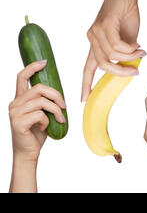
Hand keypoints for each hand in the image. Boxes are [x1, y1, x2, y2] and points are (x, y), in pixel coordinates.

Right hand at [9, 60, 65, 192]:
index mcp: (20, 99)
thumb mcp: (43, 113)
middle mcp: (15, 103)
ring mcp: (14, 112)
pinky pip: (40, 115)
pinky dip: (48, 120)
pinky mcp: (18, 122)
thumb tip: (60, 94)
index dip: (32, 67)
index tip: (44, 62)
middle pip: (38, 88)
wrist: (29, 152)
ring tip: (60, 119)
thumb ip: (46, 102)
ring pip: (41, 101)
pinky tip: (45, 128)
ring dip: (55, 110)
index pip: (21, 77)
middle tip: (64, 105)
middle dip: (55, 94)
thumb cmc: (37, 133)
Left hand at [82, 0, 145, 101]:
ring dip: (130, 57)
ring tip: (141, 52)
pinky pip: (117, 46)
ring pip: (112, 56)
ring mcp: (96, 32)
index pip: (87, 67)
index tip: (84, 98)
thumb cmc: (127, 16)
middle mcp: (92, 38)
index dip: (86, 83)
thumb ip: (126, 54)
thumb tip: (131, 68)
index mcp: (96, 44)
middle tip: (135, 72)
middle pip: (102, 65)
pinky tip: (137, 45)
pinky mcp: (104, 25)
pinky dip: (130, 49)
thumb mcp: (128, 41)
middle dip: (120, 73)